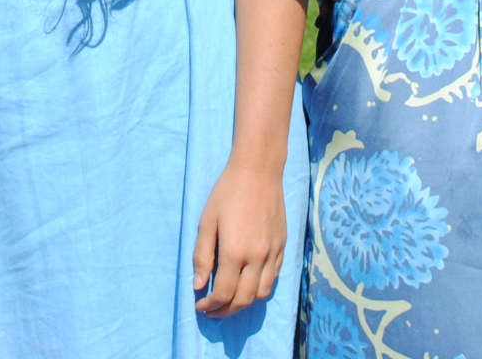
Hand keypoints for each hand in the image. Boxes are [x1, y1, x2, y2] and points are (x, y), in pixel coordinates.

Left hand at [193, 159, 286, 317]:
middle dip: (226, 311)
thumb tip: (198, 285)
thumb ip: (202, 256)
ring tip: (230, 300)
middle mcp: (258, 257)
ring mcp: (274, 252)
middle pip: (244, 300)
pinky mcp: (283, 245)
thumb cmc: (227, 193)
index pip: (224, 293)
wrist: (258, 170)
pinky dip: (260, 287)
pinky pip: (274, 277)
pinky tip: (248, 281)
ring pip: (262, 293)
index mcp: (235, 252)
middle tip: (212, 310)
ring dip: (245, 303)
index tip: (199, 306)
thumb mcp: (206, 222)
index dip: (210, 305)